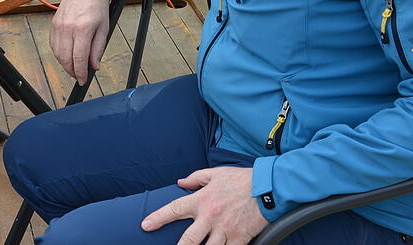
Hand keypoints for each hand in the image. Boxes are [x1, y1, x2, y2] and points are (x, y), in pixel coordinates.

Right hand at [49, 0, 109, 85]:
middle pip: (65, 58)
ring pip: (57, 53)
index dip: (80, 73)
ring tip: (74, 67)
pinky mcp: (53, 24)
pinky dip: (59, 54)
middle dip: (72, 71)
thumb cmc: (97, 4)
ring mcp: (58, 26)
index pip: (79, 58)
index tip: (83, 80)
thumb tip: (94, 66)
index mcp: (83, 28)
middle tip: (78, 75)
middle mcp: (68, 28)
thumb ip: (98, 49)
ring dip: (64, 64)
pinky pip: (53, 45)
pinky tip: (66, 55)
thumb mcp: (104, 28)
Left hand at [141, 167, 267, 244]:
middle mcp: (210, 217)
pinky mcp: (239, 239)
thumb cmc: (241, 180)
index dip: (158, 218)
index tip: (145, 225)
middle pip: (188, 240)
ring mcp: (224, 230)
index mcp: (201, 200)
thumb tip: (180, 183)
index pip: (174, 209)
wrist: (267, 187)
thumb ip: (195, 178)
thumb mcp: (215, 174)